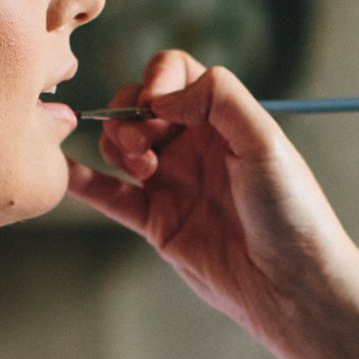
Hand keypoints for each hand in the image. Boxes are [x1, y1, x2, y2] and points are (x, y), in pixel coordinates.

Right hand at [66, 50, 358, 346]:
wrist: (292, 284)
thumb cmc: (292, 212)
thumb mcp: (265, 141)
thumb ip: (218, 98)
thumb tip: (161, 94)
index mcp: (224, 119)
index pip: (175, 73)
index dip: (157, 80)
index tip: (156, 105)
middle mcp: (195, 145)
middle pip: (139, 105)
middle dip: (128, 114)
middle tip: (142, 146)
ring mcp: (173, 183)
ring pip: (121, 145)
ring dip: (116, 145)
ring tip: (140, 171)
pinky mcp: (157, 222)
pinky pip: (111, 195)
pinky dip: (84, 181)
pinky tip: (66, 171)